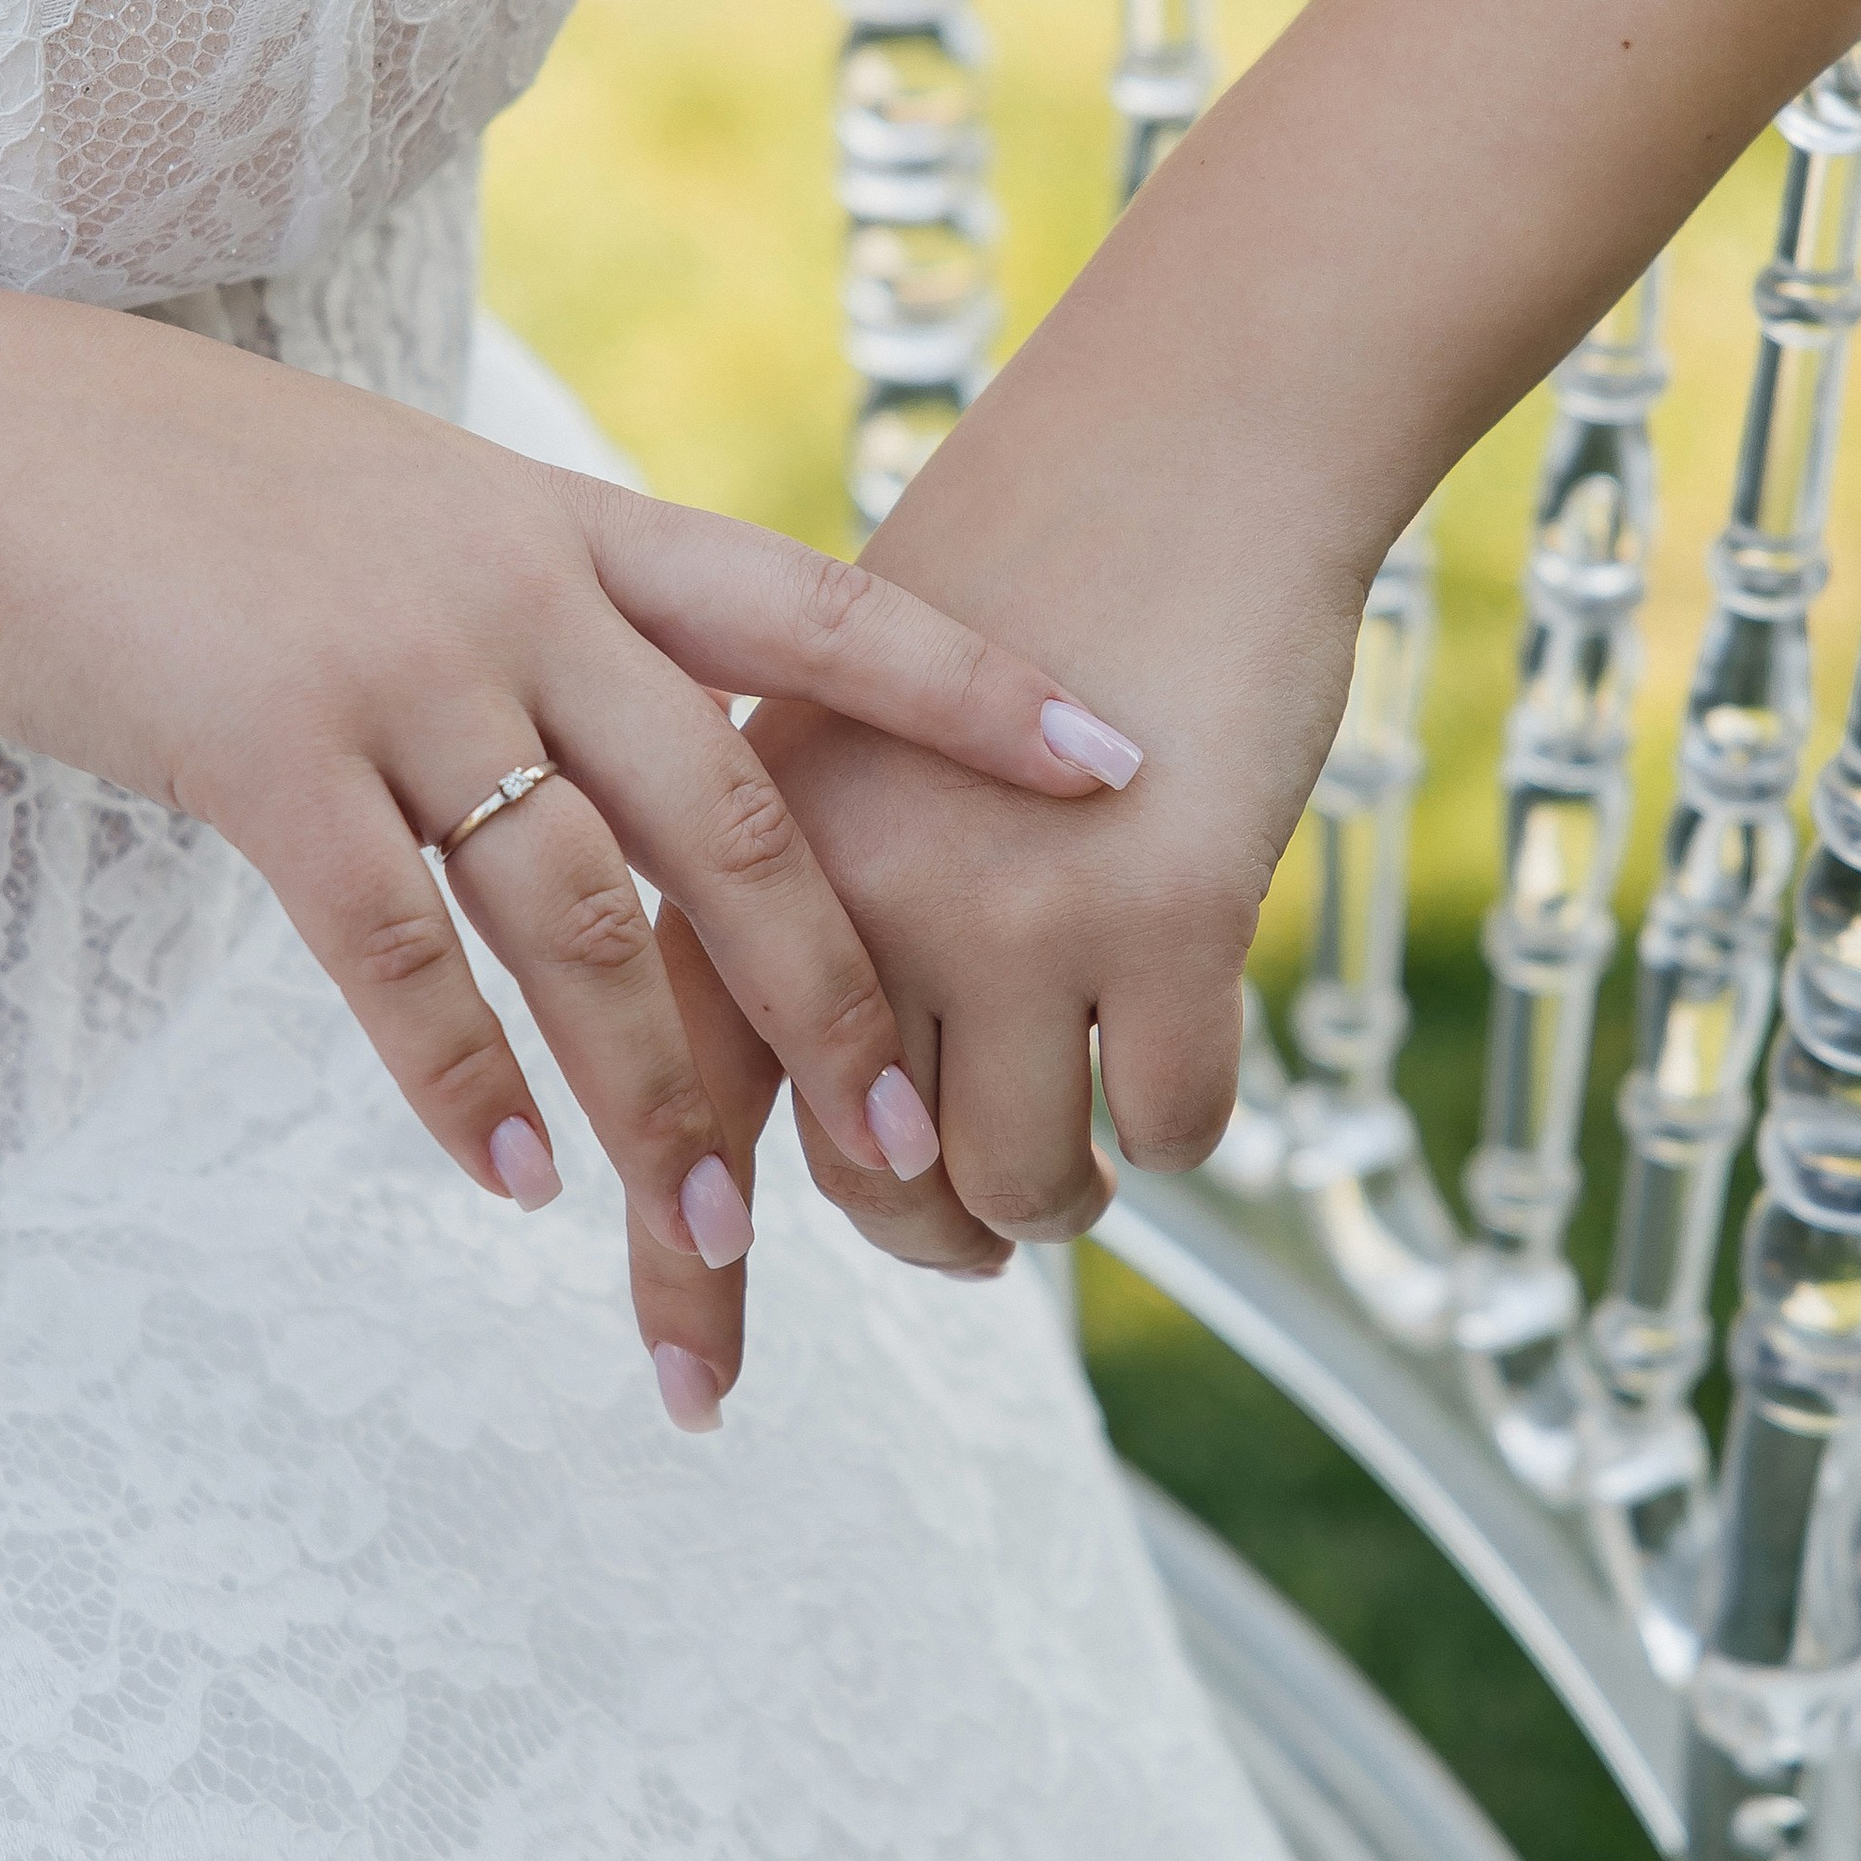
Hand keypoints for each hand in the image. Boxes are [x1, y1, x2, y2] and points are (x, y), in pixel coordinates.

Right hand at [0, 281, 1136, 1402]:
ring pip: (574, 917)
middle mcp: (516, 594)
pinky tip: (509, 1175)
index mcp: (576, 532)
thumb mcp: (425, 515)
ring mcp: (395, 671)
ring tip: (716, 1236)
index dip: (974, 694)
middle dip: (832, 999)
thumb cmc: (215, 498)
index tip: (1117, 768)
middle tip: (915, 1151)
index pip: (819, 614)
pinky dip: (459, 1079)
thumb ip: (558, 610)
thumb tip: (675, 742)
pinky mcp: (264, 754)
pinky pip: (395, 951)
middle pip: (729, 817)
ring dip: (653, 1095)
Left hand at [629, 434, 1369, 1389]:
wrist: (1173, 460)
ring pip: (1015, 1185)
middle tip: (978, 1232)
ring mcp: (1007, 912)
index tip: (695, 1400)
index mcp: (747, 846)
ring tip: (1081, 1153)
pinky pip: (1167, 1131)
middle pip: (868, 1182)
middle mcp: (851, 894)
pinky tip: (1175, 1060)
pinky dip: (1174, 1127)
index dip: (689, 1271)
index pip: (686, 1102)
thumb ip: (791, 906)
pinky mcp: (1162, 918)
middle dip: (930, 1236)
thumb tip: (802, 1122)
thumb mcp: (840, 735)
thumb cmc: (1012, 599)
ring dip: (1055, 1197)